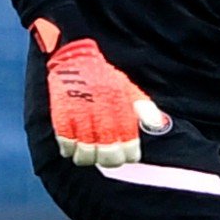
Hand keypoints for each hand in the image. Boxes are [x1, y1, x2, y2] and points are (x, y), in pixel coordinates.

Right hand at [46, 38, 165, 166]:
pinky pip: (65, 143)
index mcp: (120, 106)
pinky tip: (72, 148)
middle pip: (107, 154)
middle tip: (107, 158)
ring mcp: (81, 115)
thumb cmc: (104, 77)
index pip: (128, 144)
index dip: (128, 155)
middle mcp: (102, 112)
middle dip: (109, 161)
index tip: (127, 156)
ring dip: (87, 158)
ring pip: (85, 153)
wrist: (76, 58)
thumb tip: (156, 124)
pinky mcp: (62, 114)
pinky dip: (68, 150)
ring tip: (88, 155)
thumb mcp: (128, 88)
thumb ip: (144, 107)